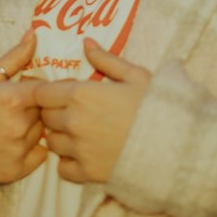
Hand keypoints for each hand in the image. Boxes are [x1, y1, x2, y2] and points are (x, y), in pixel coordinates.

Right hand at [0, 29, 46, 184]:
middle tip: (12, 106)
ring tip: (6, 124)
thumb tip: (34, 34)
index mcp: (10, 99)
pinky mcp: (16, 171)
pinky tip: (10, 142)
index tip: (28, 88)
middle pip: (45, 110)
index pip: (46, 89)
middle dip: (34, 105)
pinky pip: (39, 154)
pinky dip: (31, 147)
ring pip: (42, 131)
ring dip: (32, 126)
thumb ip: (13, 58)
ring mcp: (18, 151)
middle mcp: (18, 126)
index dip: (38, 87)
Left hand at [32, 38, 150, 183]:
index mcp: (81, 94)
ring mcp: (79, 150)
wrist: (175, 145)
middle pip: (45, 117)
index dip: (49, 92)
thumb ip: (105, 59)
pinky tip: (83, 155)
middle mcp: (73, 122)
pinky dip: (68, 163)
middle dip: (54, 112)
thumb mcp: (134, 75)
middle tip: (73, 111)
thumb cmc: (156, 105)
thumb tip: (86, 42)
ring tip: (79, 133)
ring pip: (52, 142)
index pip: (41, 93)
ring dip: (60, 137)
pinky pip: (63, 169)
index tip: (63, 93)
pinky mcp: (88, 173)